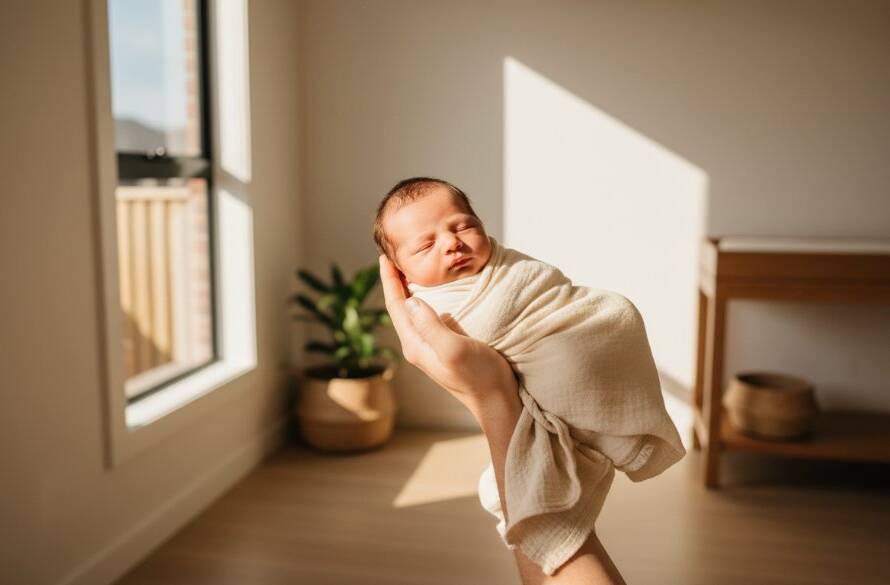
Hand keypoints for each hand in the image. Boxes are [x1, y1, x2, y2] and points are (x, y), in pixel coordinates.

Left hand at [378, 254, 517, 414]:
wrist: (497, 400)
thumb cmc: (479, 376)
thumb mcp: (454, 349)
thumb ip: (431, 326)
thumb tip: (410, 301)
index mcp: (415, 345)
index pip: (395, 307)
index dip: (389, 281)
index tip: (384, 257)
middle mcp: (418, 346)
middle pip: (400, 309)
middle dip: (395, 283)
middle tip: (395, 257)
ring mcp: (430, 348)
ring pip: (412, 314)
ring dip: (409, 291)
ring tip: (410, 270)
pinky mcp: (444, 347)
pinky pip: (427, 318)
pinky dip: (426, 300)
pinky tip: (434, 293)